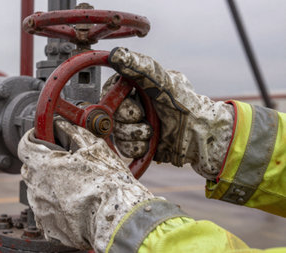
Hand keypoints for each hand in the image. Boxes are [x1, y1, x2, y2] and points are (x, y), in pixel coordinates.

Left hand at [18, 120, 153, 250]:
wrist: (118, 219)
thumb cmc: (108, 182)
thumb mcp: (93, 147)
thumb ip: (72, 132)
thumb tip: (62, 124)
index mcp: (43, 165)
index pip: (24, 145)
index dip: (33, 138)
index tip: (42, 137)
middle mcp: (36, 188)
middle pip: (30, 168)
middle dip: (42, 162)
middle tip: (62, 161)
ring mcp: (41, 210)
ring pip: (38, 192)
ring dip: (49, 186)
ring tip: (74, 186)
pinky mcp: (49, 229)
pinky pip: (46, 214)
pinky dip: (55, 208)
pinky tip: (73, 206)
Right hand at [107, 47, 234, 179]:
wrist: (200, 136)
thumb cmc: (186, 105)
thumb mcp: (164, 82)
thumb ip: (140, 67)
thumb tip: (116, 53)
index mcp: (135, 86)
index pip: (111, 91)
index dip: (116, 100)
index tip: (131, 104)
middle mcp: (132, 104)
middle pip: (111, 113)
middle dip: (127, 119)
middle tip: (142, 117)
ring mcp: (133, 124)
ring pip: (116, 132)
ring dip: (133, 134)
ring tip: (151, 131)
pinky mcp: (136, 142)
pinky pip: (124, 147)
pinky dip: (136, 146)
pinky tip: (150, 143)